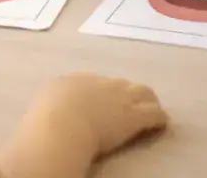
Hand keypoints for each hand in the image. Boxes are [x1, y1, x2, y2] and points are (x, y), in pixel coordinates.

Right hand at [25, 74, 167, 160]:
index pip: (96, 82)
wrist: (60, 126)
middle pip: (121, 83)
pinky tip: (163, 123)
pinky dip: (159, 118)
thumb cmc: (45, 120)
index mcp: (76, 80)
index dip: (103, 92)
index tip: (105, 102)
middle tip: (133, 103)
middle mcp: (100, 83)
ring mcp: (119, 98)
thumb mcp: (43, 104)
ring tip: (153, 108)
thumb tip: (51, 109)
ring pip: (143, 92)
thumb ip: (52, 102)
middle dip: (129, 92)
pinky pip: (153, 114)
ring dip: (148, 100)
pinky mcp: (133, 117)